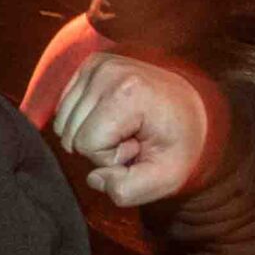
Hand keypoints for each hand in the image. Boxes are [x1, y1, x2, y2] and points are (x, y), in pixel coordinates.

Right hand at [52, 52, 223, 206]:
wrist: (192, 105)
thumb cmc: (178, 142)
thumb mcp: (167, 177)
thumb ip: (129, 191)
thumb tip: (94, 178)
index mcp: (126, 93)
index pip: (86, 144)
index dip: (110, 157)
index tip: (139, 146)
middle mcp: (105, 71)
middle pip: (70, 132)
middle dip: (98, 145)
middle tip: (132, 137)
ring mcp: (96, 64)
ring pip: (62, 120)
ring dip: (90, 132)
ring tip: (123, 127)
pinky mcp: (90, 64)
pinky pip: (63, 105)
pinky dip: (83, 118)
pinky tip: (112, 116)